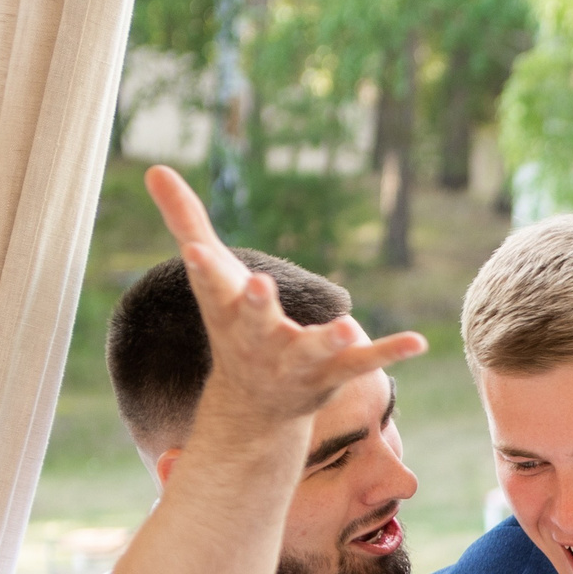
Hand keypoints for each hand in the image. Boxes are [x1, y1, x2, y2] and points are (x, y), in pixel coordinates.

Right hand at [143, 165, 423, 435]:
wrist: (254, 406)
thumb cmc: (232, 326)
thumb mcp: (211, 275)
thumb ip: (186, 221)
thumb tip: (154, 167)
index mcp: (227, 311)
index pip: (210, 285)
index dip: (202, 267)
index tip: (195, 249)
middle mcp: (259, 339)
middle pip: (256, 322)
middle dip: (257, 306)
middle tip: (259, 284)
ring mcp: (297, 360)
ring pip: (312, 350)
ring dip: (327, 339)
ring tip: (349, 325)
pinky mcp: (332, 373)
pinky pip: (363, 363)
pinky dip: (389, 352)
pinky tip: (419, 342)